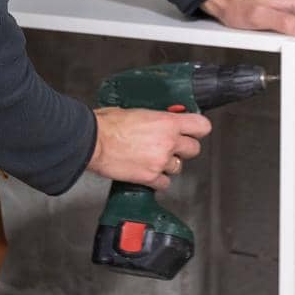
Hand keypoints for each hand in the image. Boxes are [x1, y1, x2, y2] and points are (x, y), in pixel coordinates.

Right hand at [86, 107, 210, 190]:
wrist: (93, 141)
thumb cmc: (107, 123)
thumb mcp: (136, 110)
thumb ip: (155, 118)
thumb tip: (158, 119)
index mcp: (167, 122)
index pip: (201, 126)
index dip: (198, 129)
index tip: (194, 130)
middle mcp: (168, 142)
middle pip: (194, 149)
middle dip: (184, 148)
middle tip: (172, 146)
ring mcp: (160, 161)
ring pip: (178, 167)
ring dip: (169, 164)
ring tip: (153, 159)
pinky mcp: (150, 177)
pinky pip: (164, 183)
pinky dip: (158, 180)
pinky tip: (148, 172)